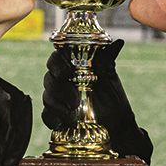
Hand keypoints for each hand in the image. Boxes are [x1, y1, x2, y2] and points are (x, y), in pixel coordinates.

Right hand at [42, 40, 144, 158]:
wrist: (117, 124)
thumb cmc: (113, 96)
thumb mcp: (110, 78)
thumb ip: (107, 60)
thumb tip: (118, 42)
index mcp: (72, 66)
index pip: (56, 59)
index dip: (57, 64)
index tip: (67, 73)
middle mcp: (63, 80)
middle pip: (49, 78)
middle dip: (59, 90)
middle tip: (75, 100)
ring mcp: (58, 98)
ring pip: (46, 96)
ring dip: (56, 106)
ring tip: (72, 116)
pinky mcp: (57, 115)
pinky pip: (46, 115)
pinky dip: (51, 118)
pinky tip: (59, 123)